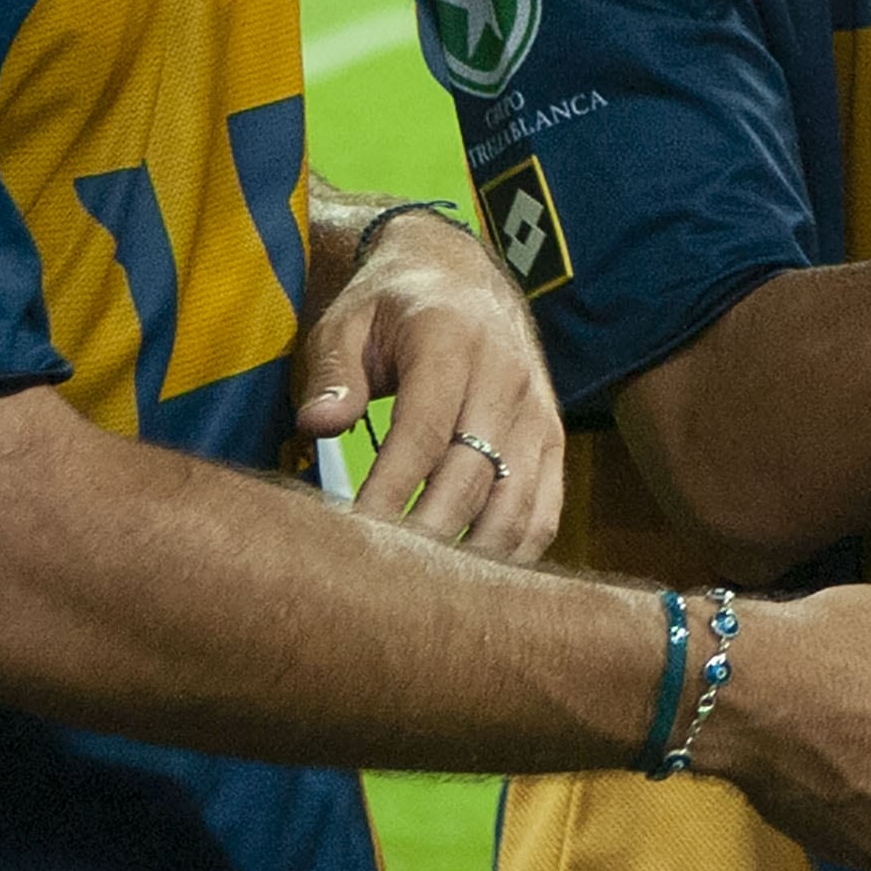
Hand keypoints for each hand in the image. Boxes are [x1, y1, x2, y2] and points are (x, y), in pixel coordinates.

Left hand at [293, 209, 563, 561]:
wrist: (465, 275)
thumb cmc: (392, 306)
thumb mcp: (347, 320)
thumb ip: (333, 373)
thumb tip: (316, 427)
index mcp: (452, 342)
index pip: (424, 433)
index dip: (390, 492)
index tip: (354, 539)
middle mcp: (507, 378)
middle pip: (472, 477)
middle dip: (426, 536)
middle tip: (379, 584)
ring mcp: (538, 412)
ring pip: (516, 503)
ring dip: (473, 555)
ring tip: (424, 595)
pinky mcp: (553, 438)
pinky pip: (544, 509)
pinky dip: (513, 552)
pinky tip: (472, 581)